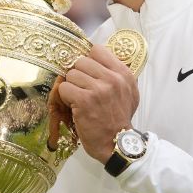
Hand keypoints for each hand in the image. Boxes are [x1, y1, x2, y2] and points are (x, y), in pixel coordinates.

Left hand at [56, 44, 138, 163]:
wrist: (117, 143)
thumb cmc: (120, 118)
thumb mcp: (129, 92)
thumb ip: (116, 74)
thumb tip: (97, 59)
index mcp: (123, 73)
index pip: (97, 50)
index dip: (89, 60)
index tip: (88, 72)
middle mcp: (112, 78)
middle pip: (81, 61)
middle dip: (78, 75)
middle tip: (82, 89)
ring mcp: (98, 89)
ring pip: (70, 74)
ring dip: (71, 87)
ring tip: (78, 99)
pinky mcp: (84, 100)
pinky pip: (64, 88)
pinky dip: (65, 98)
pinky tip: (73, 106)